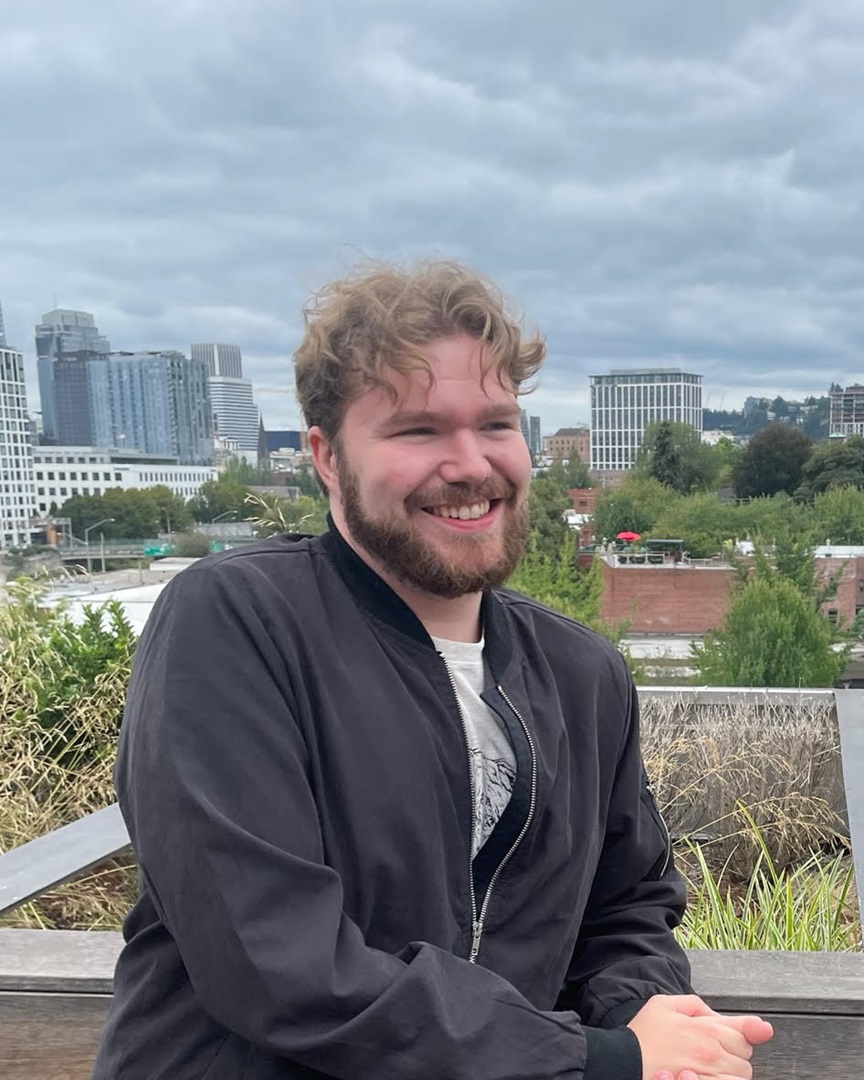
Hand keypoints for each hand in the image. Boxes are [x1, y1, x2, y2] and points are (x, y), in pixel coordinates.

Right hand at [629, 994, 772, 1079]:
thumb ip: (696, 1005)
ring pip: (741, 1076)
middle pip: (745, 1057)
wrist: (624, 1061)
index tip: (762, 1030)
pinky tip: (710, 1076)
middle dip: (734, 1053)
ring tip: (712, 1068)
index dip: (749, 1032)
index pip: (744, 1033)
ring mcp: (709, 1074)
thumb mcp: (665, 1004)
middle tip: (714, 1051)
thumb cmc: (642, 1034)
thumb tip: (720, 1015)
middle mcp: (712, 1052)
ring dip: (732, 1072)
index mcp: (705, 1028)